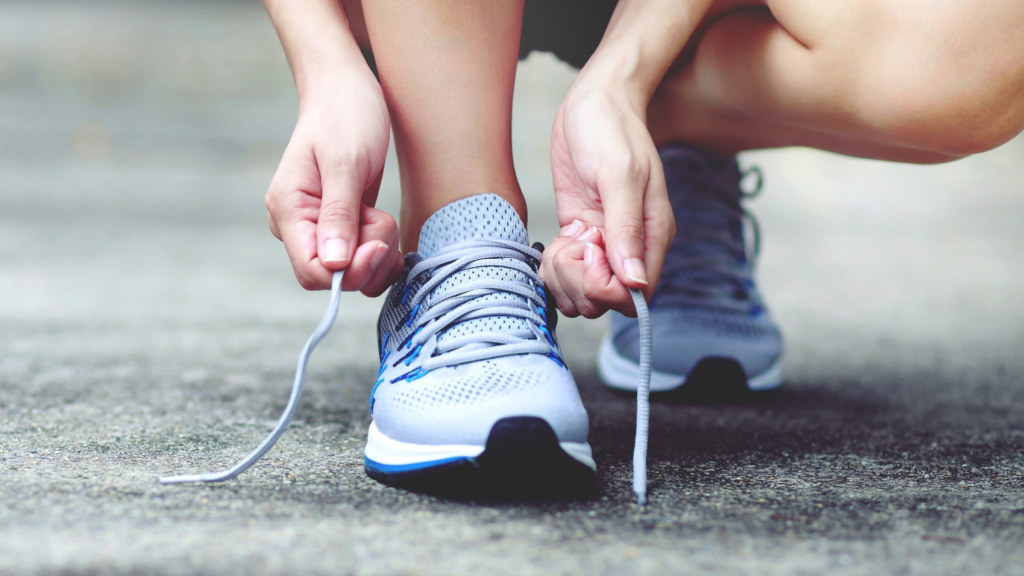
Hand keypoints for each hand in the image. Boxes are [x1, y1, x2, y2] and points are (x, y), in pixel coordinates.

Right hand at [265, 69, 402, 294]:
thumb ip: (339, 214)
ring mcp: (319, 229)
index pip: (312, 271)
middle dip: (368, 260)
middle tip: (383, 221)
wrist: (347, 91)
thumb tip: (335, 265)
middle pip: (333, 278)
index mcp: (288, 210)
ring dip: (378, 255)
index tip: (378, 243)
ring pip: (352, 274)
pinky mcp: (341, 229)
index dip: (349, 272)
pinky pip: (361, 262)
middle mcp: (299, 226)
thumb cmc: (345, 115)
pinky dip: (381, 254)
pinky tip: (388, 231)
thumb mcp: (346, 162)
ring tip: (383, 216)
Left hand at [543, 79, 674, 317]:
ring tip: (565, 239)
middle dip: (578, 281)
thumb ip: (626, 228)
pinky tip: (558, 239)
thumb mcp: (619, 174)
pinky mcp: (580, 237)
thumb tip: (633, 281)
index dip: (604, 286)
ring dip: (563, 276)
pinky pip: (566, 274)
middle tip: (573, 241)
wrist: (592, 102)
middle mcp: (630, 248)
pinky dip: (554, 266)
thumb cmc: (611, 129)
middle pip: (604, 302)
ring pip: (582, 294)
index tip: (590, 249)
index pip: (634, 296)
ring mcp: (603, 245)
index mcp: (652, 236)